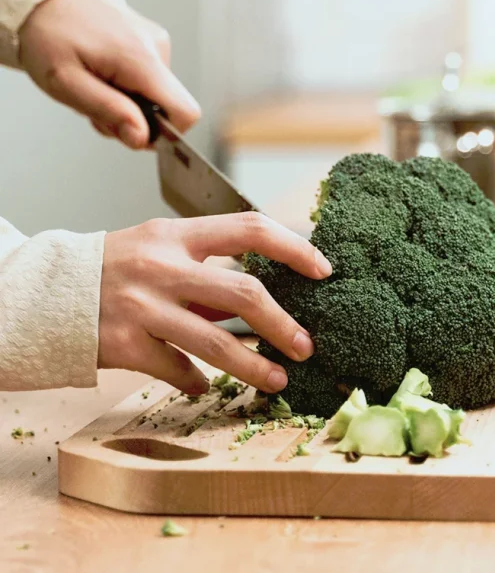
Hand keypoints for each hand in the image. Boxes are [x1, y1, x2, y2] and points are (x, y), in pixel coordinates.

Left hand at [18, 0, 199, 148]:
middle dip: (136, 120)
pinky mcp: (152, 43)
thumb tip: (142, 137)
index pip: (185, 112)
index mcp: (140, 59)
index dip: (165, 134)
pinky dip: (128, 90)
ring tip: (98, 88)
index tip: (135, 132)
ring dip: (128, 106)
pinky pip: (151, 83)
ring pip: (158, 99)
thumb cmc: (49, 34)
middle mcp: (156, 48)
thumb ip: (108, 111)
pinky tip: (105, 78)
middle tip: (100, 108)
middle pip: (168, 110)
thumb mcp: (66, 83)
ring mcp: (156, 43)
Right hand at [98, 213, 332, 394]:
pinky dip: (196, 382)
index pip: (249, 229)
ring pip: (216, 344)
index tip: (322, 270)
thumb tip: (259, 302)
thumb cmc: (115, 268)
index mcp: (176, 235)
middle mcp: (163, 267)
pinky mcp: (126, 345)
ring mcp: (143, 307)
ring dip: (254, 366)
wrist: (49, 292)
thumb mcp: (159, 250)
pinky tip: (203, 387)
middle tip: (306, 346)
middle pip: (244, 294)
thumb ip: (207, 271)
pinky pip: (177, 371)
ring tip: (278, 380)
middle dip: (283, 325)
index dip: (293, 247)